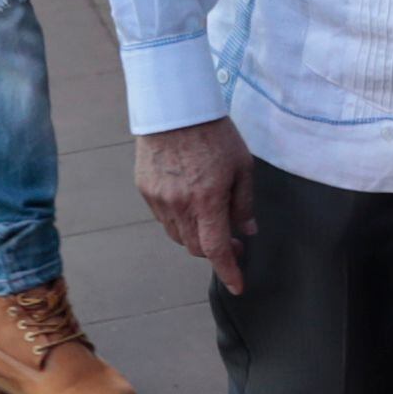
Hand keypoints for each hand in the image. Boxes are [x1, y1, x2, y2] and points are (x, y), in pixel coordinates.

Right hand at [138, 117, 256, 292]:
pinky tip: (190, 204)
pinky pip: (164, 218)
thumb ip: (244, 203)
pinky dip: (179, 220)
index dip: (228, 271)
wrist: (174, 107)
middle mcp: (179, 205)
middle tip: (235, 243)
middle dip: (215, 252)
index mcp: (207, 200)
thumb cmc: (213, 133)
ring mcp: (159, 199)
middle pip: (195, 247)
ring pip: (178, 235)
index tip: (237, 286)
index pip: (216, 249)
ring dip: (196, 237)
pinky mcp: (145, 190)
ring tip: (211, 220)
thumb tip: (248, 230)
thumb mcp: (242, 165)